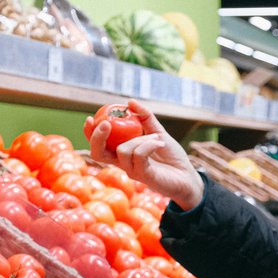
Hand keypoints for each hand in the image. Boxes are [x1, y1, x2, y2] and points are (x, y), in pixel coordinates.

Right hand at [85, 100, 204, 210]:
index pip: (99, 145)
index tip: (90, 118)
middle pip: (98, 153)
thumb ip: (145, 118)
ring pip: (123, 150)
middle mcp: (123, 163)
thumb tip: (129, 101)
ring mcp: (132, 171)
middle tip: (106, 123)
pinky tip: (159, 143)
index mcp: (122, 153)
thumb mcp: (157, 132)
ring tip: (156, 138)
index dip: (90, 133)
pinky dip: (149, 144)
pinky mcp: (144, 176)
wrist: (188, 176)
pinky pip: (139, 155)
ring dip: (140, 138)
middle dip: (97, 137)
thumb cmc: (171, 157)